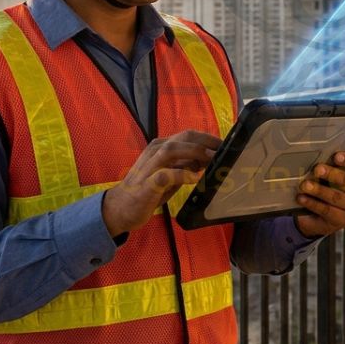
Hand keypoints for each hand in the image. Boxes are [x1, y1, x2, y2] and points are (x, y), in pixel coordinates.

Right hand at [102, 130, 220, 235]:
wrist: (119, 208)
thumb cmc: (146, 190)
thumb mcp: (170, 174)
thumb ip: (185, 165)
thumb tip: (207, 159)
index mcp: (161, 147)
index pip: (188, 135)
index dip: (208, 139)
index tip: (225, 146)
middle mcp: (155, 151)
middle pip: (183, 138)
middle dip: (206, 142)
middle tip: (224, 151)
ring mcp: (149, 166)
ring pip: (172, 150)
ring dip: (195, 153)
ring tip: (212, 160)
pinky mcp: (147, 184)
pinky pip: (165, 175)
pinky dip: (181, 174)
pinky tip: (194, 178)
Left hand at [294, 151, 344, 237]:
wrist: (322, 217)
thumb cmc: (327, 189)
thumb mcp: (328, 177)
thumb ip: (327, 167)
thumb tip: (312, 159)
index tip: (336, 156)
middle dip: (331, 174)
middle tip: (317, 170)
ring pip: (336, 197)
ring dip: (319, 190)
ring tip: (305, 185)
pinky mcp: (343, 220)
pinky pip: (327, 210)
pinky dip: (313, 204)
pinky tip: (302, 198)